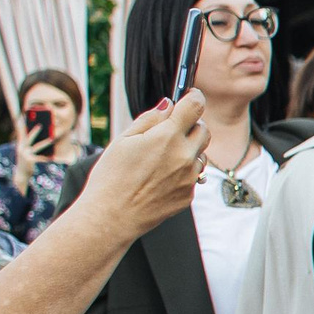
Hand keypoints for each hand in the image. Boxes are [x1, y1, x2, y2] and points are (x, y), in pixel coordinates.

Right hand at [71, 92, 207, 241]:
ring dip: (188, 150)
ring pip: (200, 154)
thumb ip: (150, 119)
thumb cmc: (111, 178)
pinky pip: (193, 175)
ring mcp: (189, 177)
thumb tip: (169, 104)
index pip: (195, 106)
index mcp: (167, 137)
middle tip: (171, 129)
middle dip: (191, 125)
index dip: (194, 97)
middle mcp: (184, 155)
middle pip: (203, 130)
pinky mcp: (189, 194)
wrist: (111, 217)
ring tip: (160, 159)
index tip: (191, 95)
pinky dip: (182, 171)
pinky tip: (160, 178)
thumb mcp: (123, 140)